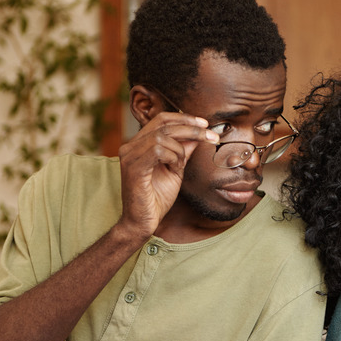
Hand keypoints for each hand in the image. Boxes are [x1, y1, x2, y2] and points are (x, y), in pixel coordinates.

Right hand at [117, 111, 218, 237]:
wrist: (143, 222)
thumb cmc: (157, 198)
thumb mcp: (176, 169)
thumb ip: (183, 151)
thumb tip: (197, 135)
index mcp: (138, 144)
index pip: (161, 119)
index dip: (184, 118)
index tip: (204, 124)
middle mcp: (130, 146)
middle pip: (163, 124)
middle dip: (191, 128)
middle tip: (211, 136)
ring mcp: (129, 156)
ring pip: (162, 136)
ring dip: (179, 150)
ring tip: (180, 166)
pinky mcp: (133, 168)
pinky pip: (157, 150)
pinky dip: (172, 157)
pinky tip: (174, 169)